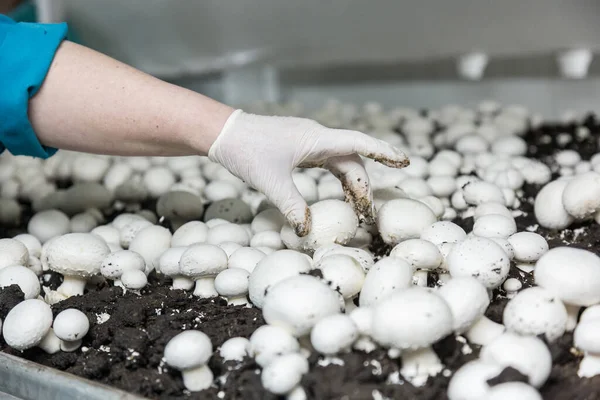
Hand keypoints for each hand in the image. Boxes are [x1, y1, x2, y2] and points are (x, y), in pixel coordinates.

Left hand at [208, 110, 409, 235]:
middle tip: (367, 212)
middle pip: (352, 158)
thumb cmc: (246, 152)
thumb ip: (291, 206)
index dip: (382, 151)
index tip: (403, 160)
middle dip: (363, 184)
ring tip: (358, 206)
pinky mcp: (299, 145)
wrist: (224, 132)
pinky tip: (340, 191)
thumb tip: (307, 231)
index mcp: (315, 139)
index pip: (357, 143)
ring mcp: (308, 140)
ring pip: (340, 159)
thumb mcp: (270, 182)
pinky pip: (327, 160)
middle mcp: (316, 136)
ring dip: (351, 181)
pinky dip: (337, 176)